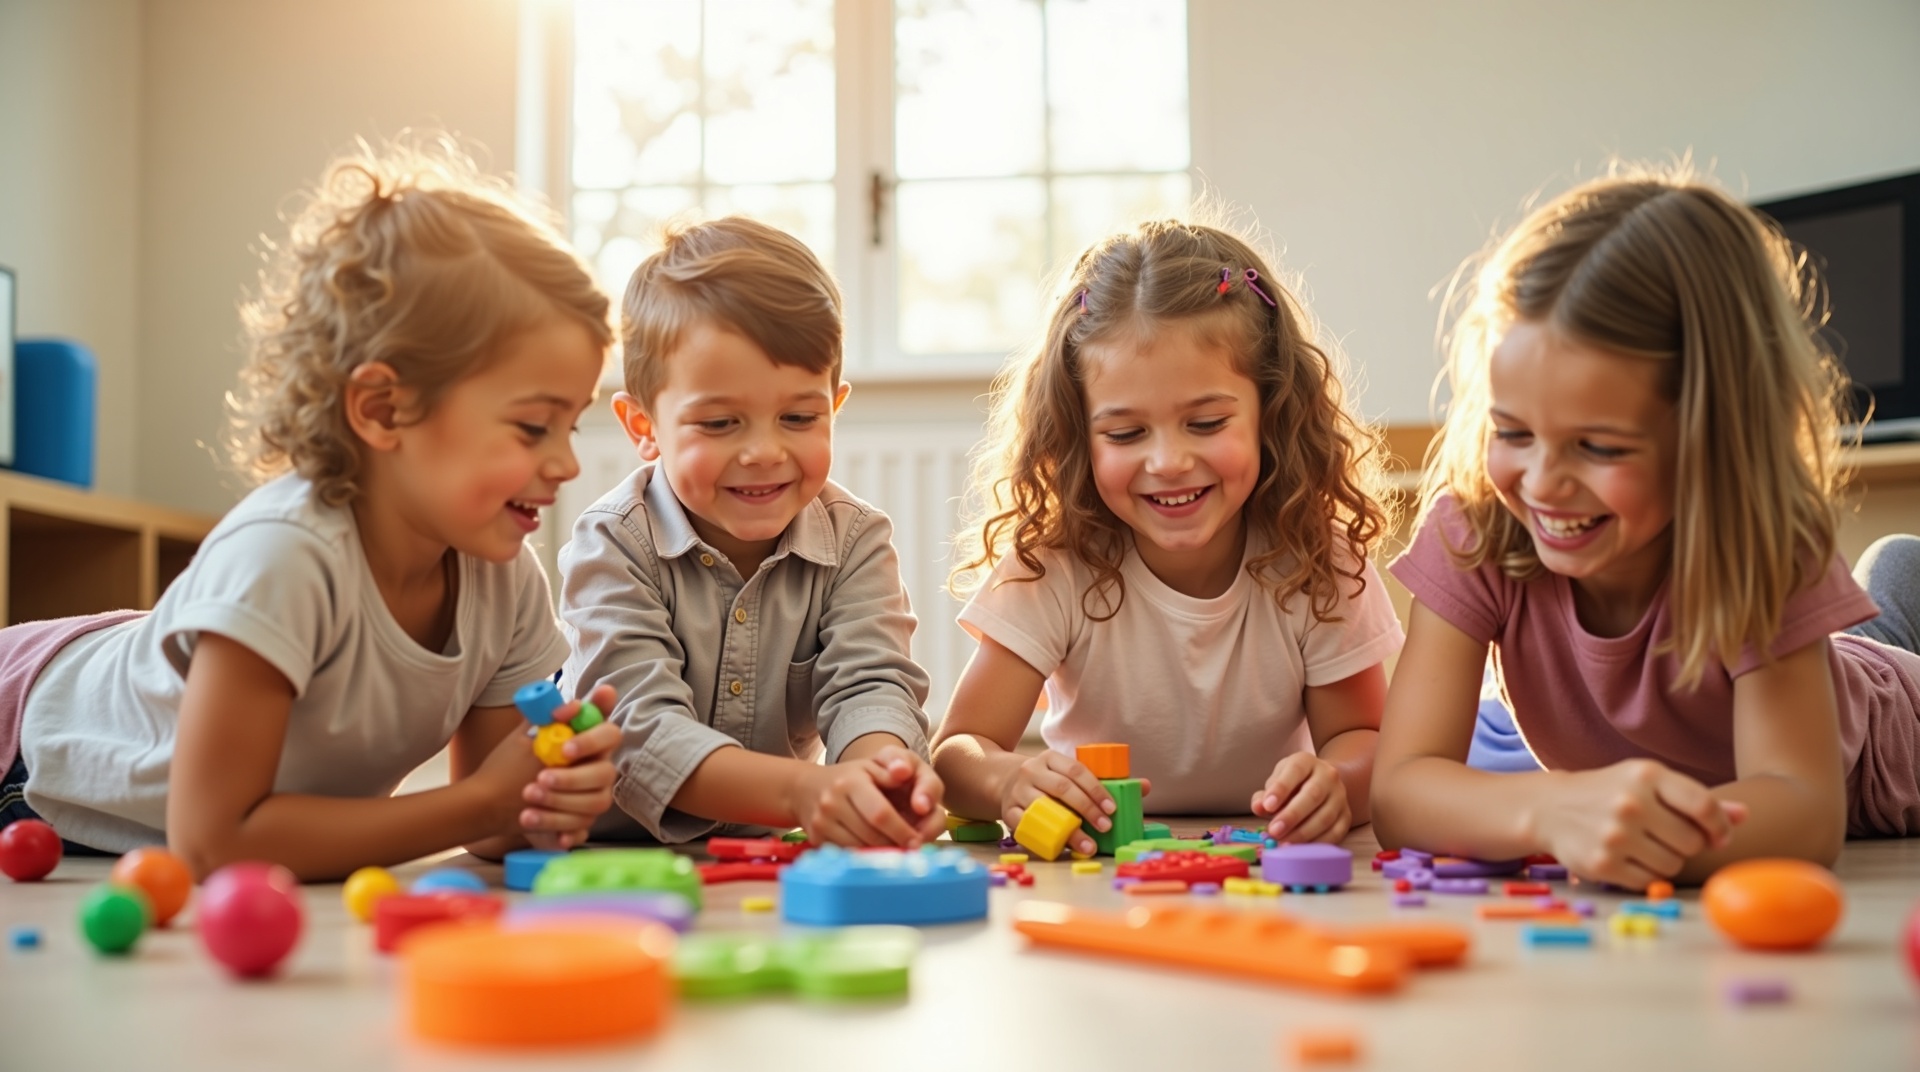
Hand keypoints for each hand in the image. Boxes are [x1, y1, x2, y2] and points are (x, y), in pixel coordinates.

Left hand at [517, 684, 620, 848]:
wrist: (494, 801)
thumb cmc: (516, 764)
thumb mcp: (526, 737)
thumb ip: (544, 716)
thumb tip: (564, 705)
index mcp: (589, 745)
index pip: (610, 734)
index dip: (592, 740)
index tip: (564, 747)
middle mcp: (598, 772)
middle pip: (606, 774)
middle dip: (572, 778)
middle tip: (540, 778)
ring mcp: (591, 801)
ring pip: (593, 805)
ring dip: (559, 802)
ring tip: (527, 798)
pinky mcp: (578, 826)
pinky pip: (579, 831)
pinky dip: (559, 829)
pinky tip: (537, 822)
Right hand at [792, 745, 946, 847]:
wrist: (805, 788)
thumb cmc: (848, 777)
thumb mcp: (870, 766)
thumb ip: (892, 771)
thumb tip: (906, 774)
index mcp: (850, 783)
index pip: (880, 813)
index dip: (901, 830)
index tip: (917, 841)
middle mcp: (832, 802)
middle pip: (870, 835)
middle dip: (894, 845)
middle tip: (911, 851)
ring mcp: (821, 822)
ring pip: (858, 848)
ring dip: (880, 854)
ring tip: (896, 852)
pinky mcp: (815, 838)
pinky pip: (846, 854)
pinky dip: (863, 857)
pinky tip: (875, 854)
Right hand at [999, 751, 1150, 857]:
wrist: (1003, 781)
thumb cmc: (1046, 780)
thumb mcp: (1067, 772)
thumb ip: (1101, 780)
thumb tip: (1145, 787)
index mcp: (1050, 758)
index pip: (1075, 771)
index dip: (1095, 789)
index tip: (1112, 809)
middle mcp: (1031, 771)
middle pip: (1062, 789)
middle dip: (1087, 809)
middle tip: (1106, 826)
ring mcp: (1017, 792)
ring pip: (1044, 810)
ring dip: (1069, 830)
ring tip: (1089, 846)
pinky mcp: (1008, 812)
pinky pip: (1025, 826)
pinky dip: (1044, 837)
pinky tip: (1061, 848)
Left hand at [1251, 753, 1351, 844]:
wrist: (1323, 784)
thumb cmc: (1292, 784)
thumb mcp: (1277, 781)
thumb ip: (1265, 795)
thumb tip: (1258, 807)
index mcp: (1306, 762)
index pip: (1295, 771)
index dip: (1281, 788)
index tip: (1267, 806)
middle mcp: (1328, 776)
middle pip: (1312, 795)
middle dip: (1292, 815)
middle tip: (1274, 831)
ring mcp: (1340, 796)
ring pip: (1325, 816)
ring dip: (1303, 833)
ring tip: (1284, 843)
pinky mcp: (1346, 816)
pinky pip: (1335, 832)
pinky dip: (1317, 843)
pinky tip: (1300, 849)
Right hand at [1534, 758, 1748, 888]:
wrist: (1550, 807)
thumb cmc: (1611, 792)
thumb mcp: (1649, 784)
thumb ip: (1696, 800)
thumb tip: (1744, 816)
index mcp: (1646, 775)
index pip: (1704, 806)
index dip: (1720, 826)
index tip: (1717, 835)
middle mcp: (1630, 803)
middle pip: (1692, 842)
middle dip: (1687, 844)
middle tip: (1666, 836)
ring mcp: (1614, 835)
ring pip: (1673, 864)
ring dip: (1667, 860)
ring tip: (1645, 845)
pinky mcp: (1602, 864)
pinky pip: (1650, 881)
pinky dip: (1647, 874)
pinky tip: (1629, 858)